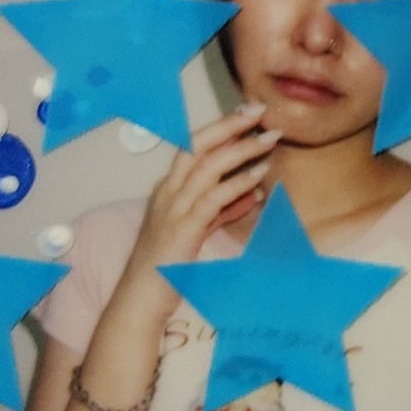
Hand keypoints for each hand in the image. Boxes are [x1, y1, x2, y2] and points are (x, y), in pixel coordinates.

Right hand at [129, 104, 281, 277]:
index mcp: (170, 189)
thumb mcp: (199, 229)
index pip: (195, 147)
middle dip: (230, 124)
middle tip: (260, 111)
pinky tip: (258, 176)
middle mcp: (168, 192)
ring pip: (207, 166)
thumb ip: (224, 208)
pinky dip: (237, 184)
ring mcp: (173, 209)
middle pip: (198, 145)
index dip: (222, 127)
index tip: (249, 113)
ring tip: (270, 140)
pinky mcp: (182, 229)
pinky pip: (212, 199)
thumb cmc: (167, 266)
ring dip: (241, 149)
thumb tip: (254, 192)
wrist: (140, 299)